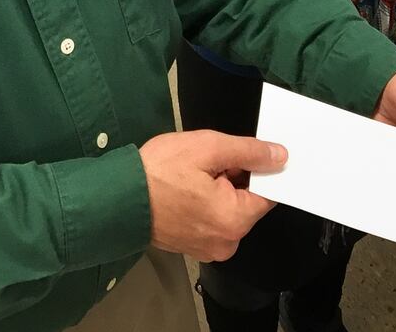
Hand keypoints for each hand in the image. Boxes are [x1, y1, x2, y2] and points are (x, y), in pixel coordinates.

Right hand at [139, 130, 285, 261]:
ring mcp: (209, 249)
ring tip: (193, 176)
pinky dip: (206, 204)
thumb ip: (249, 152)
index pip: (269, 193)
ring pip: (229, 211)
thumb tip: (280, 156)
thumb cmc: (158, 172)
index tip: (242, 155)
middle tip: (208, 163)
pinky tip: (186, 190)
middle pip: (248, 203)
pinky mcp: (193, 248)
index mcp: (234, 220)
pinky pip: (212, 221)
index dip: (259, 170)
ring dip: (220, 191)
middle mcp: (227, 242)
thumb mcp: (208, 148)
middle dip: (235, 179)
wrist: (115, 199)